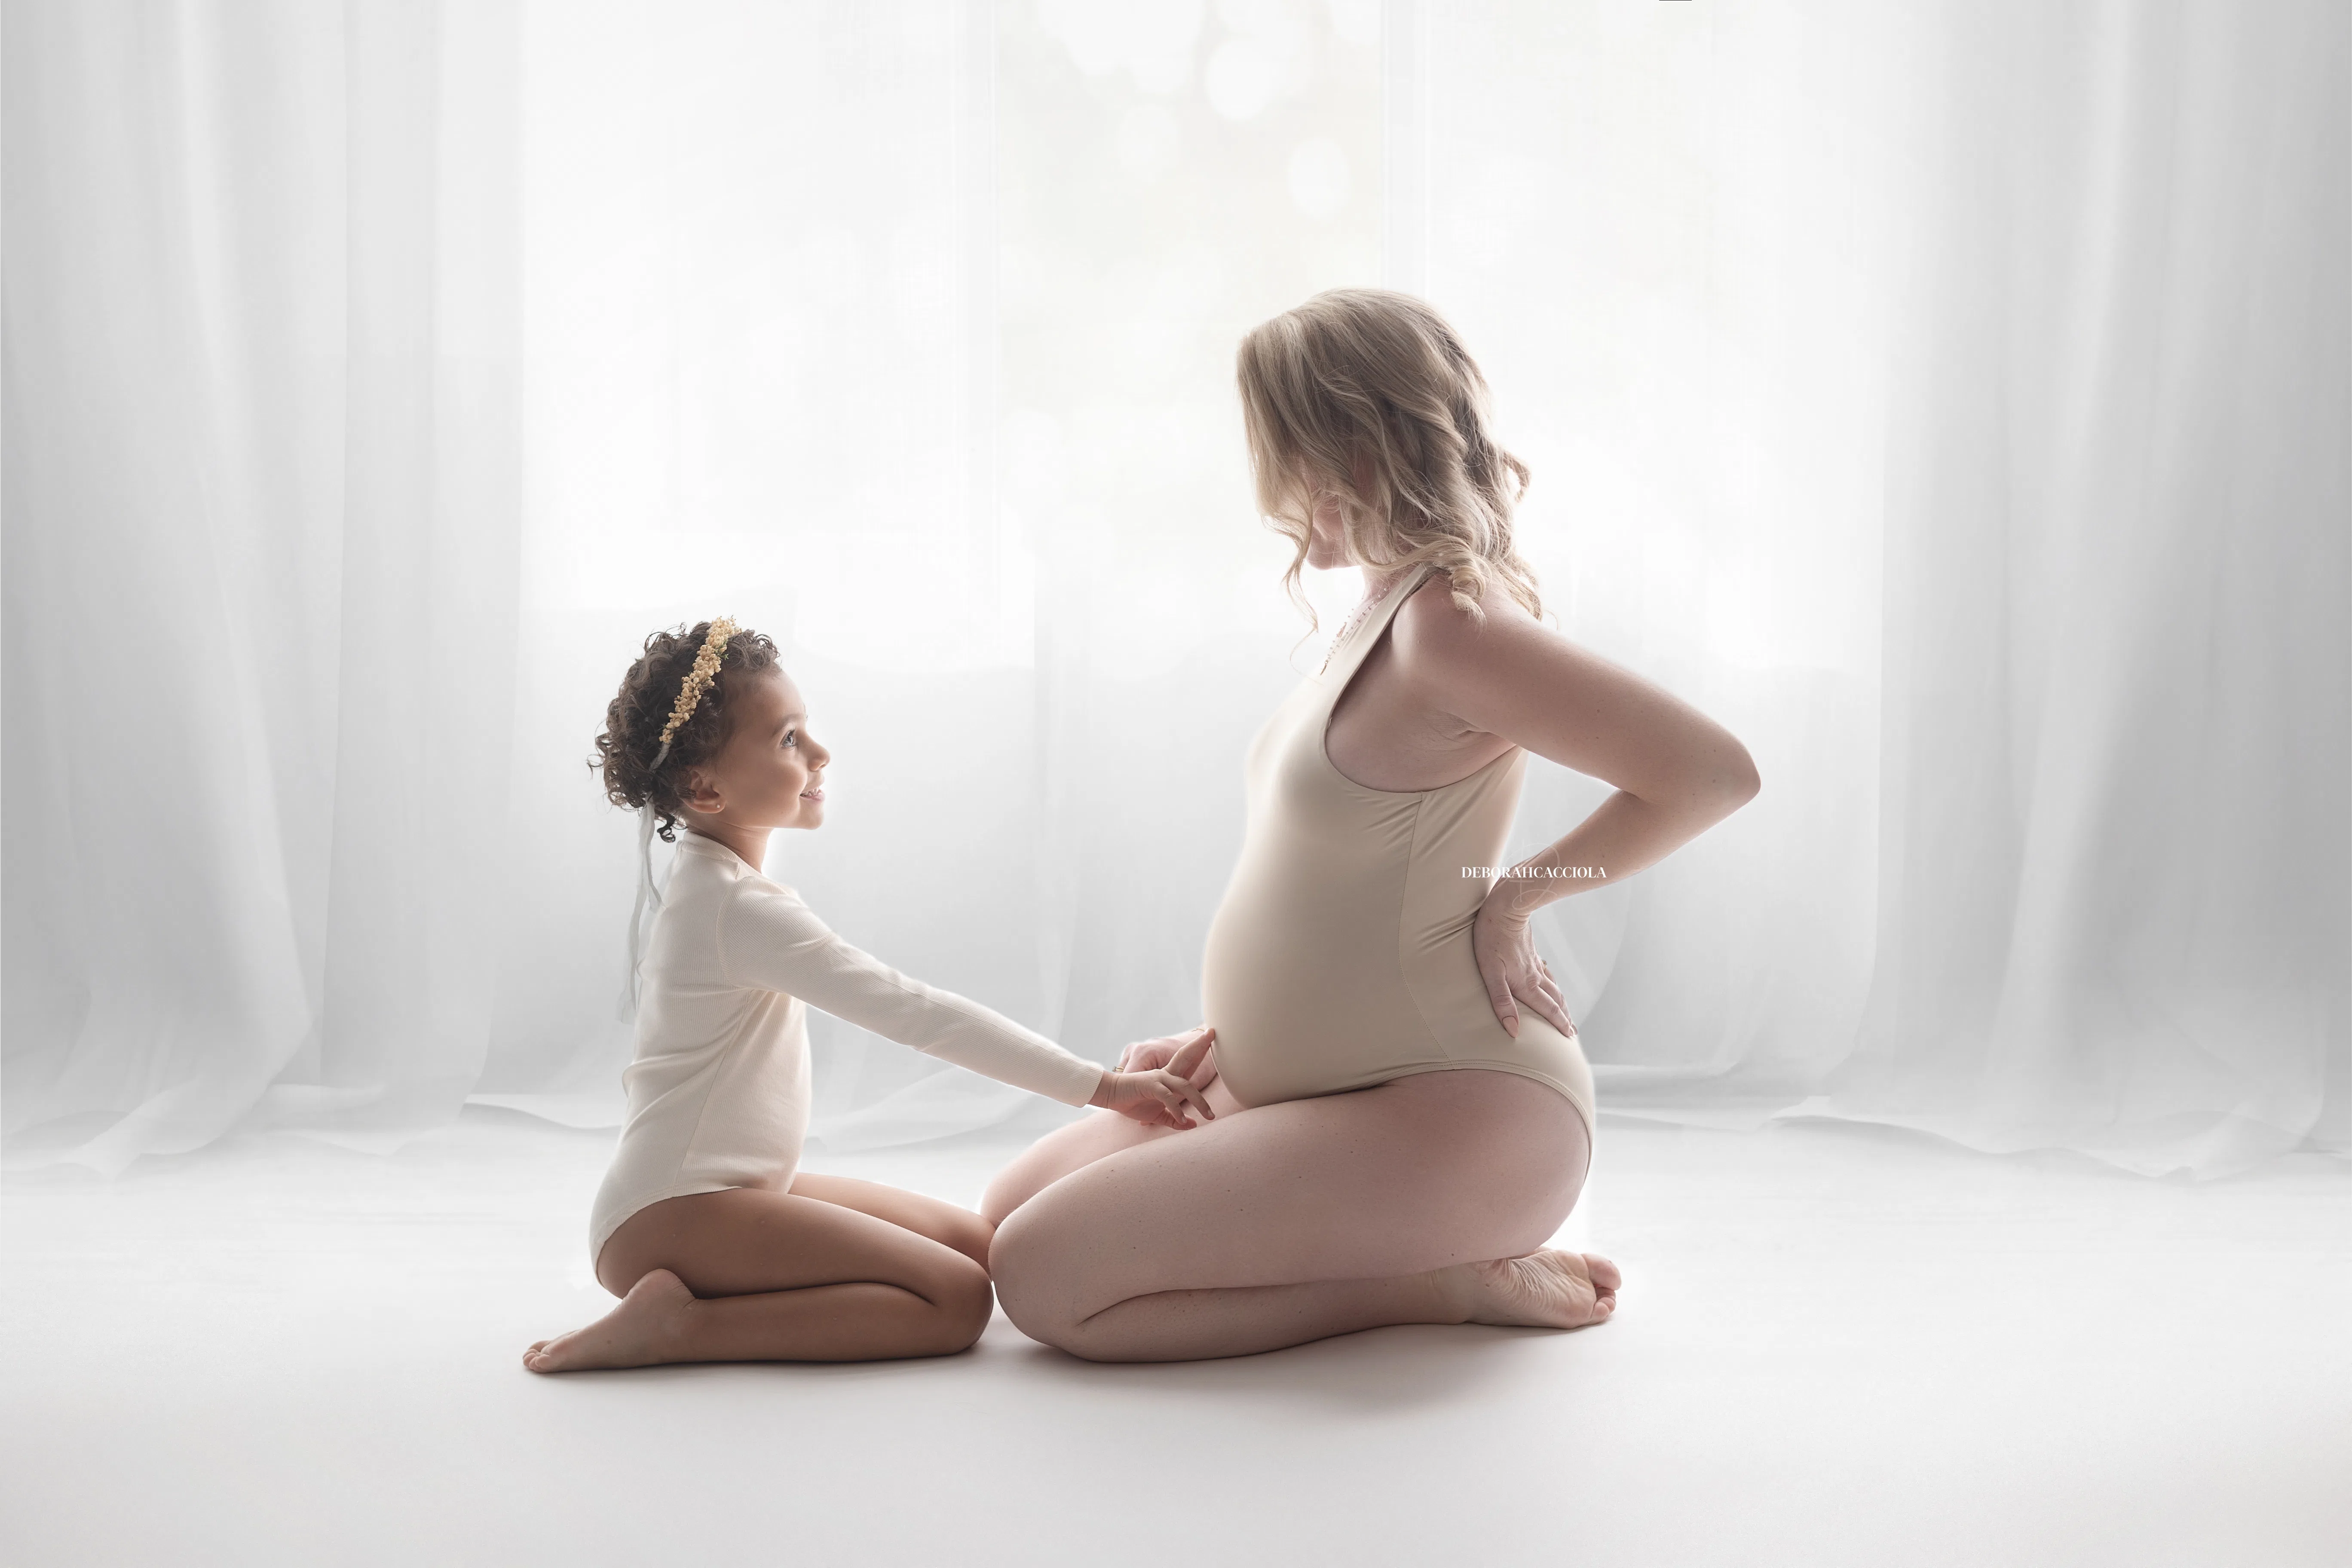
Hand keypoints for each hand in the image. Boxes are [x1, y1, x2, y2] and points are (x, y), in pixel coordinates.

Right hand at [1092, 1028, 1217, 1128]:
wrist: (1110, 1096)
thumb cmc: (1133, 1103)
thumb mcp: (1159, 1114)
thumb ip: (1175, 1118)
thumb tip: (1193, 1125)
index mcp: (1168, 1075)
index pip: (1187, 1059)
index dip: (1199, 1048)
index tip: (1210, 1035)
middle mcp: (1164, 1072)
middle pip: (1187, 1057)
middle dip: (1200, 1045)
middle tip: (1211, 1033)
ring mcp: (1158, 1076)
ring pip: (1183, 1085)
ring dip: (1198, 1100)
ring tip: (1210, 1115)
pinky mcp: (1149, 1084)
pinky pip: (1167, 1096)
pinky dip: (1176, 1108)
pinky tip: (1183, 1120)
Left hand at [1471, 901, 1575, 1041]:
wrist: (1504, 908)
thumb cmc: (1491, 940)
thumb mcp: (1491, 974)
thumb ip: (1502, 1002)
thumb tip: (1513, 1030)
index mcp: (1527, 984)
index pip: (1548, 1010)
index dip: (1559, 1025)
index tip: (1570, 1037)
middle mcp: (1535, 975)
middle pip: (1555, 1000)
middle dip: (1564, 1017)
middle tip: (1572, 1031)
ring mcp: (1534, 962)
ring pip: (1552, 986)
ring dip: (1560, 1001)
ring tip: (1565, 1011)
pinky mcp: (1530, 951)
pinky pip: (1545, 972)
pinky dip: (1551, 982)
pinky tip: (1549, 979)